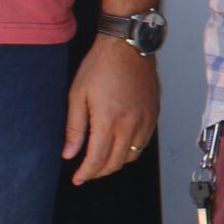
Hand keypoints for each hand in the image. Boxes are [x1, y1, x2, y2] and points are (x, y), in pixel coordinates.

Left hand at [65, 34, 159, 184]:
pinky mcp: (154, 113)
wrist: (127, 45)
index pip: (97, 159)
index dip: (86, 173)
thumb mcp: (77, 94)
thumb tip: (69, 153)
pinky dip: (131, 149)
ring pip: (133, 155)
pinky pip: (144, 141)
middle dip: (99, 172)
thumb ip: (74, 128)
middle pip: (116, 162)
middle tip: (87, 172)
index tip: (77, 178)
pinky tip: (119, 144)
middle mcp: (131, 123)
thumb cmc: (100, 65)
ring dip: (116, 162)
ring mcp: (146, 119)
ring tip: (102, 159)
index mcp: (109, 120)